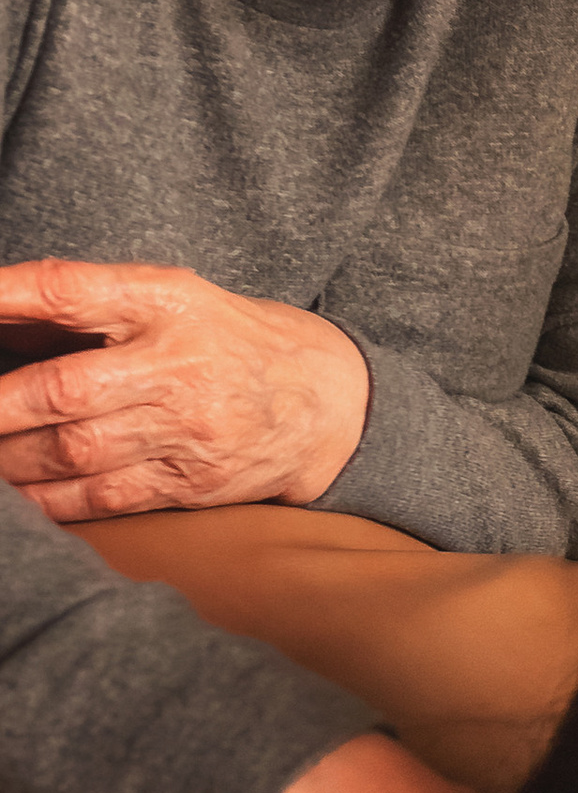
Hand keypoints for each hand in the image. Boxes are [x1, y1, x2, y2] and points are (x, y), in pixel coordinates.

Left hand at [0, 255, 371, 520]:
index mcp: (167, 301)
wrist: (330, 404)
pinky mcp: (194, 483)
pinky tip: (17, 496)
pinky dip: (48, 500)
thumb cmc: (231, 341)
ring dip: (8, 460)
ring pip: (74, 452)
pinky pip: (104, 498)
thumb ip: (92, 307)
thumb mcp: (174, 298)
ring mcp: (188, 429)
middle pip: (62, 390)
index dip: (2, 297)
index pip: (68, 291)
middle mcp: (178, 364)